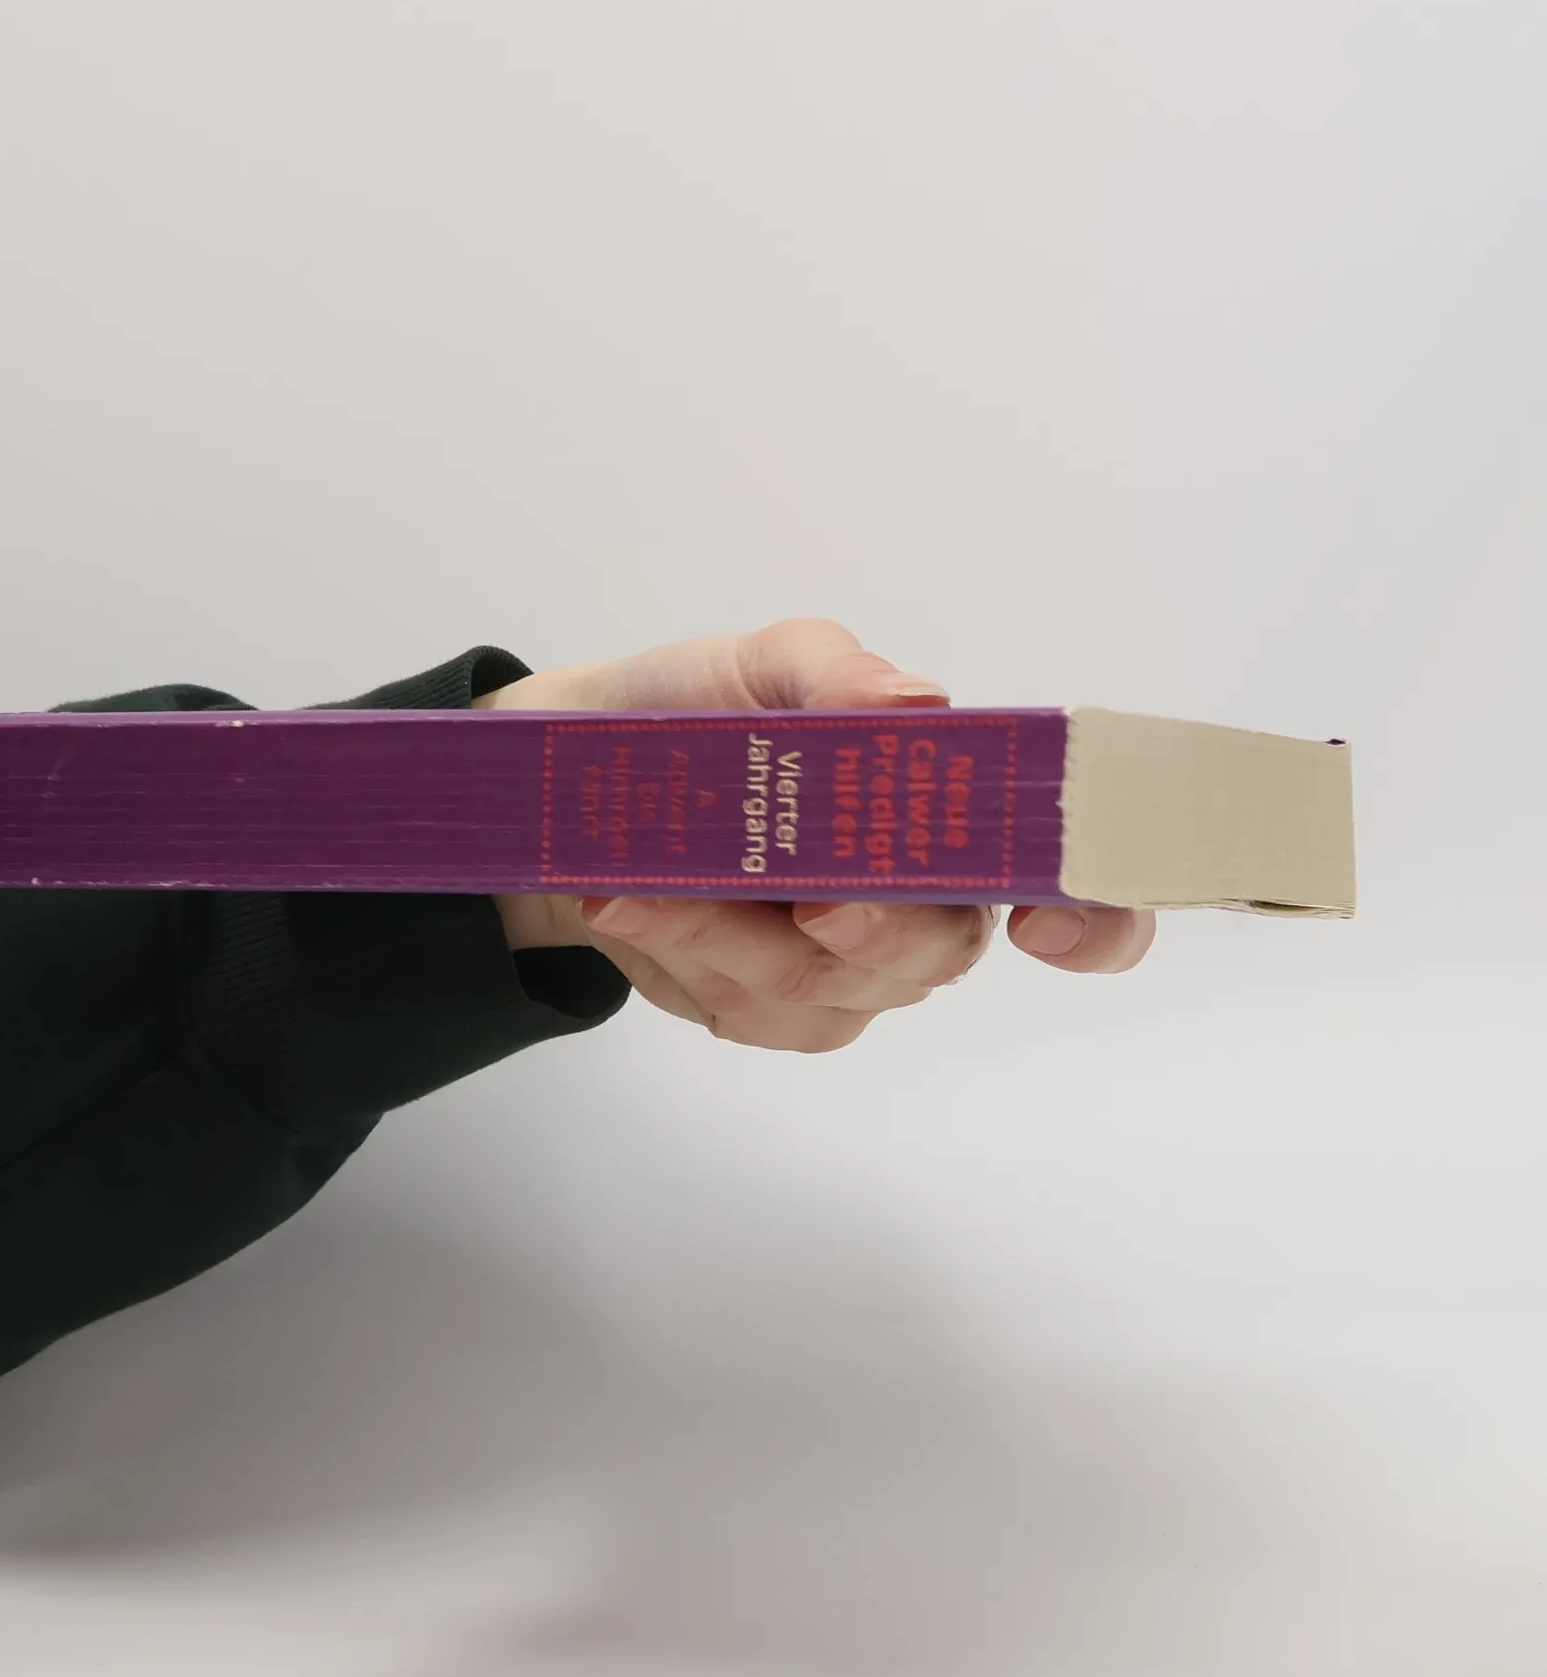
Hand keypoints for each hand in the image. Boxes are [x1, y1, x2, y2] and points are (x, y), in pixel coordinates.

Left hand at [479, 617, 1154, 1051]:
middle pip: (937, 951)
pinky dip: (680, 948)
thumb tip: (912, 703)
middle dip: (874, 930)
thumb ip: (833, 674)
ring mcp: (843, 974)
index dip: (1094, 921)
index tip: (1042, 924)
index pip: (1070, 889)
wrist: (582, 774)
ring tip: (641, 882)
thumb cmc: (703, 712)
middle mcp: (920, 909)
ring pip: (818, 987)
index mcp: (954, 820)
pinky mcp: (762, 1011)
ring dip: (726, 933)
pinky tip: (629, 902)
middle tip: (814, 906)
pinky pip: (741, 1005)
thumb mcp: (764, 666)